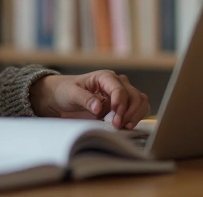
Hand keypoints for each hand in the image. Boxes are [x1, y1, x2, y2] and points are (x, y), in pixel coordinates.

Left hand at [29, 71, 149, 129]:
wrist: (62, 97)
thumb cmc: (65, 91)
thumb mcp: (71, 93)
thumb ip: (85, 99)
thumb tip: (99, 107)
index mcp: (105, 77)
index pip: (120, 89)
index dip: (120, 105)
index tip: (114, 120)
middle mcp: (116, 83)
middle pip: (134, 96)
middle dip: (129, 112)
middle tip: (117, 126)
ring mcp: (121, 94)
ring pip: (140, 102)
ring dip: (135, 115)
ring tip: (123, 126)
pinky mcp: (122, 105)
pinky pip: (137, 109)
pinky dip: (135, 117)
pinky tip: (125, 125)